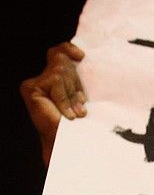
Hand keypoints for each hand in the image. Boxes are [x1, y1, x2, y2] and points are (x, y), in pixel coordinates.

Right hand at [20, 43, 86, 164]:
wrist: (67, 145)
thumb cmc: (78, 125)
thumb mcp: (81, 97)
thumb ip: (77, 80)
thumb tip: (81, 57)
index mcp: (54, 80)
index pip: (59, 53)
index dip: (68, 49)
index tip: (81, 56)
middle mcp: (41, 79)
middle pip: (62, 62)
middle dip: (75, 84)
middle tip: (81, 106)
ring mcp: (34, 83)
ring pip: (59, 72)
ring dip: (71, 93)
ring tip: (75, 112)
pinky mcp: (31, 88)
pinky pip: (54, 81)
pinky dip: (64, 98)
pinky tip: (68, 114)